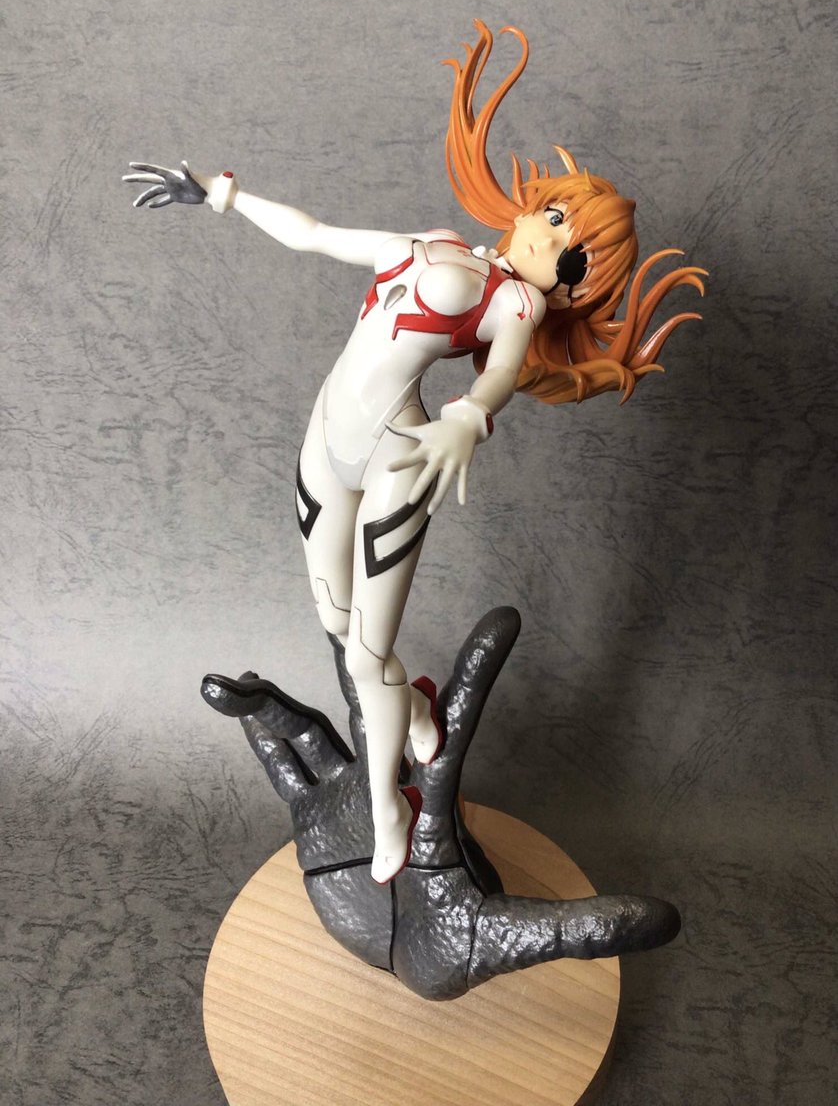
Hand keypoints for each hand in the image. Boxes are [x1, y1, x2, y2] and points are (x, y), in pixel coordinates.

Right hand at [122, 160, 206, 207]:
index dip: (142, 167)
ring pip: (154, 193)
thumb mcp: (192, 179)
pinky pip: (164, 200)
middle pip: (149, 180)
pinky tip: (150, 206)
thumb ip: (186, 171)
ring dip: (144, 198)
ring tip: (135, 205)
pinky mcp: (175, 197)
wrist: (208, 193)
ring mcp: (171, 189)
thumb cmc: (201, 184)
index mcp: (170, 175)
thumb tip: (184, 163)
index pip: (153, 170)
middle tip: (124, 178)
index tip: (131, 165)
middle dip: (136, 179)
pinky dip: (157, 203)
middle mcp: (168, 181)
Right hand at [201, 609, 679, 1000]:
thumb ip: (585, 928)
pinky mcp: (314, 820)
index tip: (506, 618)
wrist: (408, 963)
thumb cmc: (463, 943)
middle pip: (373, 708)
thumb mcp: (520, 938)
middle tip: (355, 594)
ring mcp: (349, 795)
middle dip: (360, 659)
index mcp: (438, 793)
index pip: (455, 722)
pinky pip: (282, 772)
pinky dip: (255, 736)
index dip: (476, 673)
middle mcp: (392, 778)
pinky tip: (229, 697)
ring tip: (234, 679)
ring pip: (309, 733)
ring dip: (273, 705)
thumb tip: (669, 921)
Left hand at [387, 418, 475, 513]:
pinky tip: (462, 503)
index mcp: (427, 448)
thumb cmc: (440, 428)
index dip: (400, 463)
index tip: (388, 468)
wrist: (465, 423)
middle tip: (410, 501)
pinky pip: (463, 480)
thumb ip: (403, 430)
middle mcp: (439, 456)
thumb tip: (386, 423)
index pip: (411, 457)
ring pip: (445, 482)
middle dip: (419, 488)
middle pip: (428, 475)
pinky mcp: (464, 464)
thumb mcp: (422, 429)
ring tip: (430, 511)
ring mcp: (452, 461)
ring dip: (438, 498)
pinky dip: (463, 491)